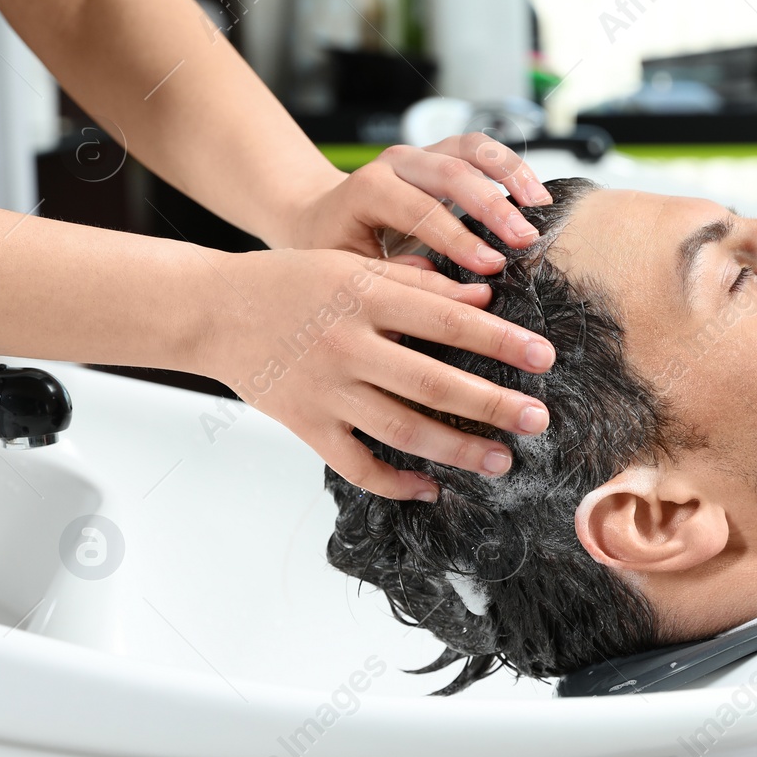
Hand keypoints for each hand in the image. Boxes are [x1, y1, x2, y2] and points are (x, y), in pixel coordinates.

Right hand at [199, 247, 554, 500]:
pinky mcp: (305, 425)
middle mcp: (347, 346)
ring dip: (455, 449)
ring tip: (500, 461)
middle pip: (432, 383)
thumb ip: (417, 284)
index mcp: (364, 298)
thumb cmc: (290, 283)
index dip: (500, 341)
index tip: (545, 357)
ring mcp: (325, 391)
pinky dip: (394, 482)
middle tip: (537, 419)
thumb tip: (483, 297)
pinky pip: (356, 464)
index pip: (447, 321)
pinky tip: (431, 488)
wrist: (211, 310)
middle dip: (491, 404)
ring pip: (400, 429)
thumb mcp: (353, 268)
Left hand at [285, 134, 554, 272]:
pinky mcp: (446, 156)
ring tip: (542, 208)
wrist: (322, 218)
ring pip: (473, 148)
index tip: (491, 268)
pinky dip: (513, 168)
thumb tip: (440, 284)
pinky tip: (535, 197)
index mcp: (367, 189)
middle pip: (451, 170)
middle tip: (525, 240)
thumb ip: (392, 276)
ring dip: (512, 174)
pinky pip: (483, 151)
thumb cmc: (335, 250)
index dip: (457, 237)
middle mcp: (396, 163)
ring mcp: (424, 155)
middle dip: (493, 206)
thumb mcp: (349, 271)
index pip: (417, 207)